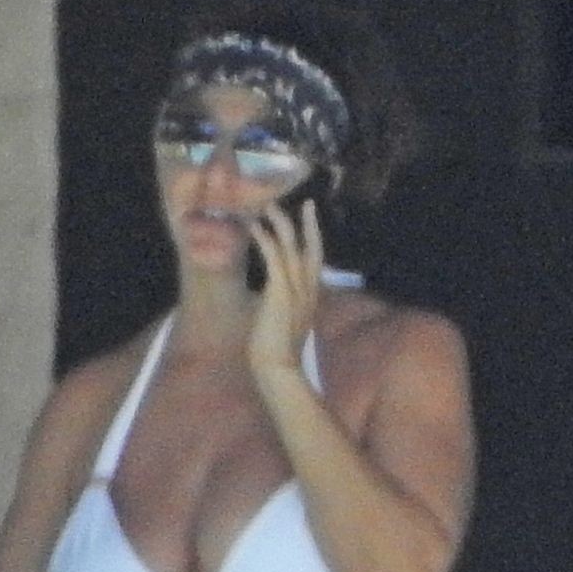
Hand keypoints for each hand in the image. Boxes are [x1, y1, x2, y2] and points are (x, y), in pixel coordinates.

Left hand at [247, 195, 323, 379]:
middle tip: (305, 202)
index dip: (314, 239)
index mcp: (310, 297)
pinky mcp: (280, 292)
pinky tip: (255, 227)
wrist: (278, 369)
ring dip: (279, 224)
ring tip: (267, 206)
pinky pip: (273, 257)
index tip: (310, 222)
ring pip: (291, 246)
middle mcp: (308, 290)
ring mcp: (296, 290)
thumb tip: (272, 301)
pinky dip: (265, 239)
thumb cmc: (276, 352)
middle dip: (308, 224)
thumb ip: (282, 307)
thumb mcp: (283, 323)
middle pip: (312, 247)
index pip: (316, 261)